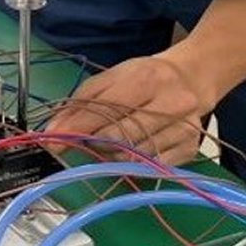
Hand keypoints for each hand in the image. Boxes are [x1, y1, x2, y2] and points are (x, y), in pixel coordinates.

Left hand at [47, 54, 216, 164]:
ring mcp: (184, 128)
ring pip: (133, 156)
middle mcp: (171, 103)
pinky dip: (133, 162)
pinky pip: (149, 167)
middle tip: (87, 140)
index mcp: (148, 79)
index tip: (53, 139)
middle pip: (120, 137)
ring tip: (113, 140)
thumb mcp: (114, 78)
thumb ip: (82, 101)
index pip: (107, 109)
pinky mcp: (190, 149)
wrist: (192, 79)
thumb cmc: (148, 78)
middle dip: (95, 142)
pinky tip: (133, 148)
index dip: (77, 126)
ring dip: (112, 154)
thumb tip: (53, 129)